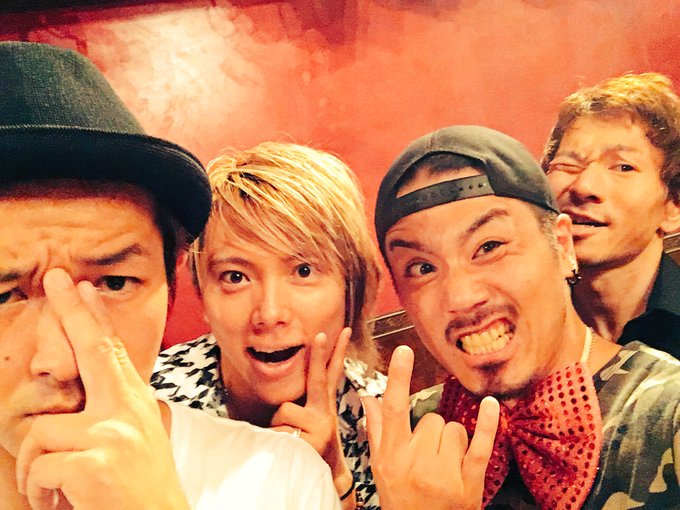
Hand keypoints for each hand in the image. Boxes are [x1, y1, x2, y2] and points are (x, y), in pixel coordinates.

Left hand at [15, 268, 188, 509]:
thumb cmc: (143, 487)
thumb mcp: (136, 438)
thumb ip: (112, 409)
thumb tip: (79, 389)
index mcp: (135, 403)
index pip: (111, 351)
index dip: (93, 316)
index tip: (79, 287)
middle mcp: (127, 410)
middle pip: (92, 349)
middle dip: (70, 312)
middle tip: (55, 277)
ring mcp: (112, 434)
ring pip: (43, 430)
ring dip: (38, 467)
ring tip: (57, 488)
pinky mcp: (93, 463)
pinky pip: (39, 465)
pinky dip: (40, 490)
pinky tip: (61, 501)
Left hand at [270, 327, 353, 498]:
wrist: (324, 478)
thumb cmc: (311, 449)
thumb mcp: (310, 425)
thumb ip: (301, 407)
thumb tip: (286, 401)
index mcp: (324, 407)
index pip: (330, 375)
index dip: (336, 352)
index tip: (341, 331)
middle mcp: (324, 414)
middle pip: (317, 380)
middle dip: (318, 356)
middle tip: (319, 335)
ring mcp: (319, 428)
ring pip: (284, 410)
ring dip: (278, 425)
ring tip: (289, 440)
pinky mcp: (310, 441)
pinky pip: (278, 431)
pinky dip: (276, 440)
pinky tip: (288, 450)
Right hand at [363, 346, 499, 509]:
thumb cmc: (400, 500)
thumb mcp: (380, 468)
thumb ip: (376, 430)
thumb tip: (370, 397)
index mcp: (391, 456)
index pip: (394, 410)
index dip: (399, 378)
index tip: (404, 351)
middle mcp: (416, 462)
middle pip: (431, 420)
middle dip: (431, 432)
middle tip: (426, 455)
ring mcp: (444, 473)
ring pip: (454, 429)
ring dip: (452, 441)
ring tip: (444, 464)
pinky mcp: (469, 482)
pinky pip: (480, 444)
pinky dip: (488, 424)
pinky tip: (491, 405)